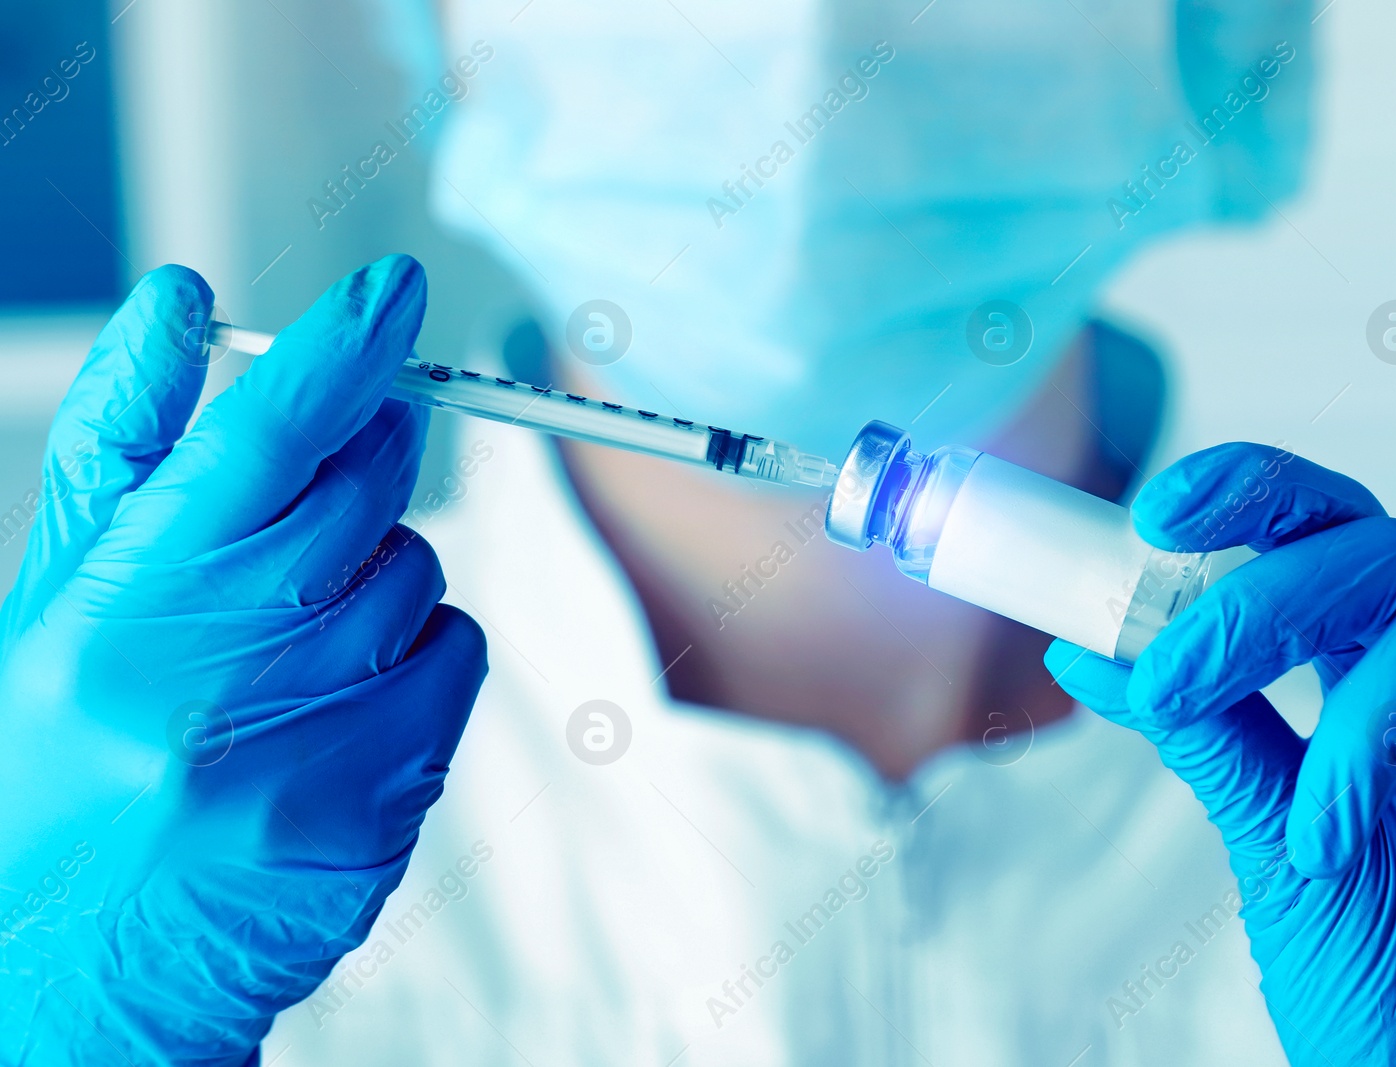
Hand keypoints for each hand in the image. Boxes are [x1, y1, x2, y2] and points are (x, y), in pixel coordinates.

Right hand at [0, 256, 486, 1063]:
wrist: (76, 963)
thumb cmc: (49, 766)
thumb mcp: (49, 598)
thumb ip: (121, 444)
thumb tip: (179, 305)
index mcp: (128, 612)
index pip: (266, 435)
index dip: (341, 345)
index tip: (390, 291)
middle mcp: (231, 678)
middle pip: (366, 488)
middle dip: (360, 449)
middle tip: (322, 472)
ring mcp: (321, 747)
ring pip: (418, 572)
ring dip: (374, 571)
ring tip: (285, 636)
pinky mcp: (389, 802)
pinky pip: (454, 655)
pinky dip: (416, 647)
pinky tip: (339, 691)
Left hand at [1046, 442, 1395, 1064]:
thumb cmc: (1373, 956)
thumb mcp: (1266, 832)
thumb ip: (1200, 732)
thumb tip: (1089, 651)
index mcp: (1353, 657)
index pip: (1306, 529)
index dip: (1242, 492)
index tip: (1153, 512)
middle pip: (1371, 547)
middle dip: (1264, 603)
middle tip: (1176, 680)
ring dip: (1362, 732)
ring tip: (1317, 843)